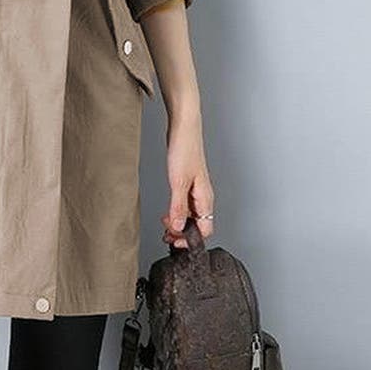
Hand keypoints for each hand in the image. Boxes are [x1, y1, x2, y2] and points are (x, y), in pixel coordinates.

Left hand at [161, 114, 213, 248]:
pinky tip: (168, 211)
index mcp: (205, 198)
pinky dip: (177, 211)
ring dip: (179, 222)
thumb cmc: (185, 150)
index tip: (174, 241)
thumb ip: (178, 206)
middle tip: (166, 235)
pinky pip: (186, 204)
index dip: (190, 240)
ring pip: (192, 215)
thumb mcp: (178, 182)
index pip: (205, 230)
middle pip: (198, 225)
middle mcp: (204, 196)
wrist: (184, 128)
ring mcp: (197, 189)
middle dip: (183, 233)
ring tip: (165, 225)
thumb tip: (178, 227)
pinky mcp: (189, 182)